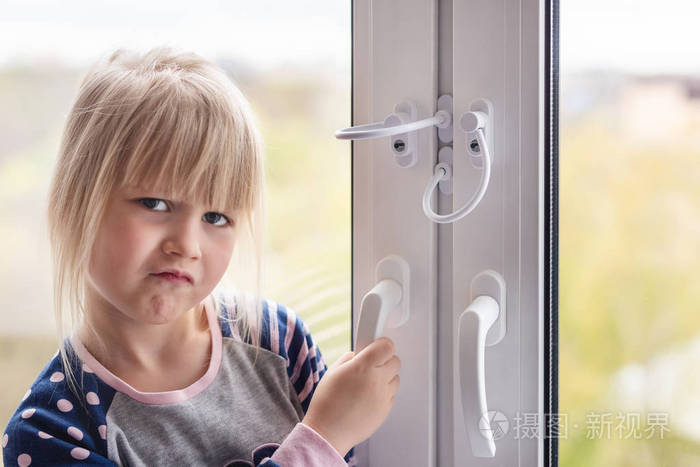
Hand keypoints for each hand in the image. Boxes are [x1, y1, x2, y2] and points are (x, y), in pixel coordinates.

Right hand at [302, 337, 400, 456]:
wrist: (328, 433)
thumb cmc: (327, 404)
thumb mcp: (333, 372)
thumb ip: (349, 359)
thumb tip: (358, 355)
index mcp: (363, 366)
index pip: (387, 346)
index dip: (382, 345)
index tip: (377, 347)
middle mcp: (377, 380)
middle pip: (395, 361)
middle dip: (385, 360)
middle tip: (371, 365)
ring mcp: (383, 396)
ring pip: (395, 378)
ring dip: (385, 377)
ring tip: (367, 385)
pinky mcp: (385, 410)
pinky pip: (391, 395)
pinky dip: (383, 394)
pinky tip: (367, 398)